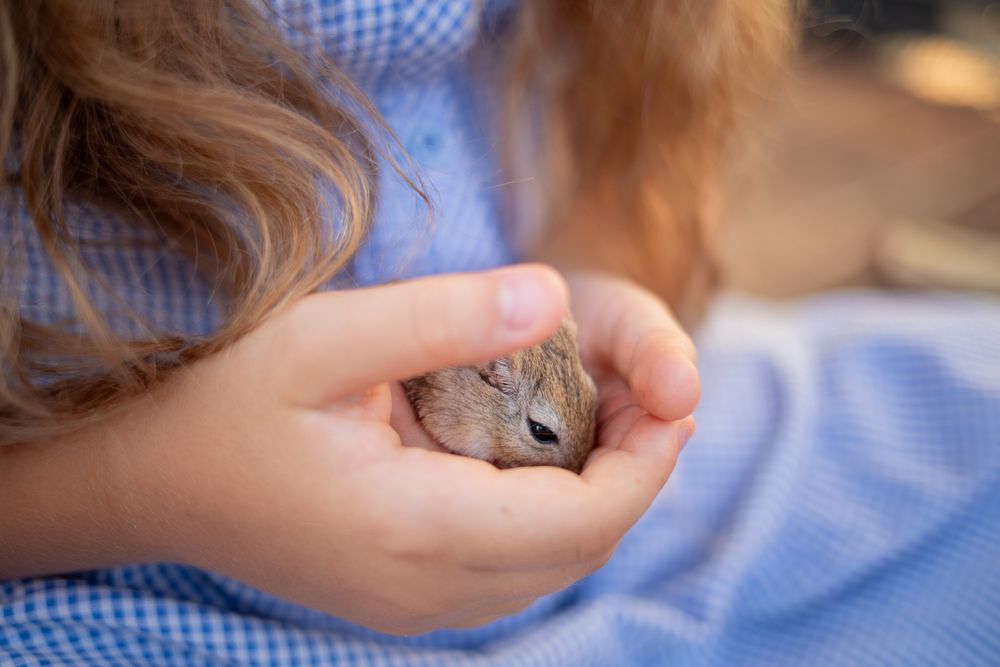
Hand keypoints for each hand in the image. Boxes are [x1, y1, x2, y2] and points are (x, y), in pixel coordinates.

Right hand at [1, 265, 694, 636]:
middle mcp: (428, 590)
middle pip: (582, 549)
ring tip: (607, 414)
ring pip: (554, 566)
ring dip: (599, 497)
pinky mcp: (407, 598)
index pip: (584, 519)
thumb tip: (556, 296)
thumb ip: (445, 318)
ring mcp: (417, 607)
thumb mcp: (326, 339)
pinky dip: (553, 515)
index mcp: (417, 530)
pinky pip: (515, 569)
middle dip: (636, 474)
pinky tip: (540, 454)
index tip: (676, 394)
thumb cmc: (228, 405)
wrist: (152, 485)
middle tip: (651, 394)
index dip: (649, 460)